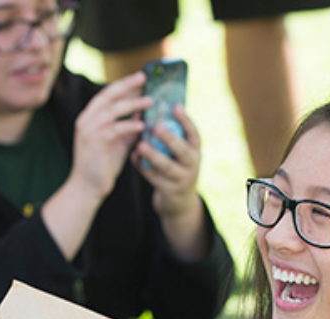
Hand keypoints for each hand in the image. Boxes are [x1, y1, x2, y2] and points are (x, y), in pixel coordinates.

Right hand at [68, 72, 149, 200]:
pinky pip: (114, 130)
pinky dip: (129, 125)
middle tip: (144, 78)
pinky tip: (142, 125)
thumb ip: (128, 125)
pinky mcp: (94, 143)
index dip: (124, 84)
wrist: (87, 187)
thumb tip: (143, 112)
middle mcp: (86, 119)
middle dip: (127, 85)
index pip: (107, 94)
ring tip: (150, 101)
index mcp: (90, 116)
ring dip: (132, 104)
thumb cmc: (103, 164)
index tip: (140, 77)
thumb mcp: (118, 140)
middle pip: (108, 95)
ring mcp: (88, 131)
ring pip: (112, 110)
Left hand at [133, 104, 201, 219]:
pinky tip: (133, 157)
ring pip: (167, 167)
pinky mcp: (169, 190)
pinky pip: (154, 177)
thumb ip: (172, 136)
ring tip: (140, 145)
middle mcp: (193, 164)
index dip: (186, 121)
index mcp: (196, 150)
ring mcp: (182, 179)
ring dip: (153, 155)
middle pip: (183, 151)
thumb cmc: (176, 167)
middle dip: (170, 139)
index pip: (194, 134)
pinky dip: (142, 167)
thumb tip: (152, 109)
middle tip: (156, 127)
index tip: (175, 106)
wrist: (179, 201)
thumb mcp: (180, 153)